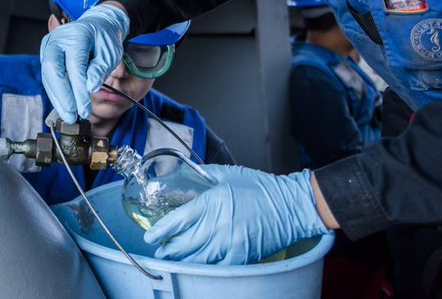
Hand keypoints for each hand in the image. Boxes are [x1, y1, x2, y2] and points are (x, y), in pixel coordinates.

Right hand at [39, 3, 126, 121]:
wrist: (97, 26)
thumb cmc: (104, 39)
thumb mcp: (110, 53)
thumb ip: (100, 70)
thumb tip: (90, 87)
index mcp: (77, 35)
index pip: (75, 66)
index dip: (78, 90)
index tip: (85, 109)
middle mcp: (58, 39)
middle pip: (52, 69)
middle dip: (62, 96)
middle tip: (72, 115)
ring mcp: (49, 46)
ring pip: (47, 76)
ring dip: (57, 98)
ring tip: (68, 116)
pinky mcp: (46, 55)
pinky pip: (48, 77)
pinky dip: (56, 93)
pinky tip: (64, 106)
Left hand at [144, 165, 330, 263]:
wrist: (290, 206)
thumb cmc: (261, 188)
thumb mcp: (228, 174)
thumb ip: (205, 175)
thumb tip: (188, 174)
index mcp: (212, 202)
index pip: (177, 220)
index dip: (160, 231)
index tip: (151, 235)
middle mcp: (217, 224)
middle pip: (183, 244)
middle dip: (167, 250)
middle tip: (159, 251)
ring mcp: (230, 243)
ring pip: (197, 259)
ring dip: (182, 260)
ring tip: (172, 260)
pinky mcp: (242, 256)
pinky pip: (217, 267)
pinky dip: (205, 268)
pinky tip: (197, 266)